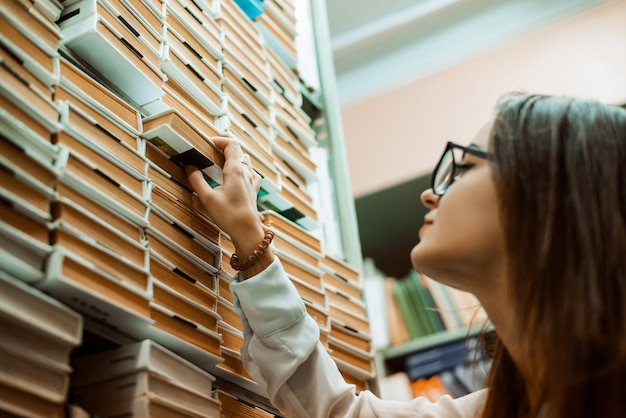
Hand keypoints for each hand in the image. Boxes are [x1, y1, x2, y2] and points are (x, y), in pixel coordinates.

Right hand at [186, 137, 265, 256]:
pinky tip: (234, 177)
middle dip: (223, 148)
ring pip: (245, 160)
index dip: (219, 140)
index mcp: (235, 170)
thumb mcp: (207, 198)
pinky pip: (250, 172)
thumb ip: (197, 180)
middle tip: (210, 152)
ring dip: (233, 157)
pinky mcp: (253, 190)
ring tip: (220, 163)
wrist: (247, 231)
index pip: (231, 144)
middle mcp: (246, 172)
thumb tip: (190, 168)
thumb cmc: (229, 216)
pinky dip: (241, 169)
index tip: (208, 143)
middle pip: (238, 150)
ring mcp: (251, 180)